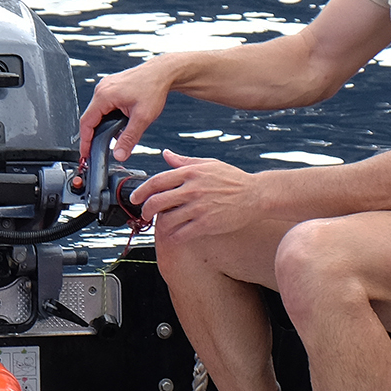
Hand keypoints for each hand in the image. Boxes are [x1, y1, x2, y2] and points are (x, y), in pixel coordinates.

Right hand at [78, 56, 177, 163]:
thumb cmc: (153, 88)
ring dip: (103, 125)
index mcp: (104, 95)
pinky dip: (108, 117)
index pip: (86, 123)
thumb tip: (119, 154)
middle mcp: (102, 89)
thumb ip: (129, 139)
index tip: (85, 153)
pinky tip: (119, 123)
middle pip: (90, 118)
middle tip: (97, 150)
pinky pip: (104, 105)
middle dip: (94, 135)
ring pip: (98, 112)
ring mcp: (106, 87)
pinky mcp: (112, 87)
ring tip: (113, 136)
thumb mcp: (142, 118)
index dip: (85, 141)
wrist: (162, 73)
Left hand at [127, 151, 262, 241]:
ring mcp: (199, 207)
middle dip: (145, 211)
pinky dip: (173, 236)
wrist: (256, 195)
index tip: (135, 198)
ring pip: (166, 220)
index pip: (157, 181)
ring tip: (161, 226)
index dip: (141, 191)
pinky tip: (174, 236)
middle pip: (157, 202)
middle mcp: (192, 189)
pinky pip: (181, 233)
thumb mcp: (208, 164)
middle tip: (145, 215)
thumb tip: (165, 154)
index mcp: (191, 172)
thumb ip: (184, 161)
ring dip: (159, 225)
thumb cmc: (233, 179)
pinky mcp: (206, 224)